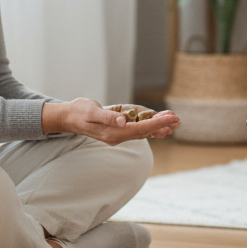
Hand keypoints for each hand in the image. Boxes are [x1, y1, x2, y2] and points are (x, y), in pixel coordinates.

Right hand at [43, 98, 179, 145]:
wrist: (69, 118)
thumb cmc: (79, 111)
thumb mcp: (91, 111)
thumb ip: (108, 117)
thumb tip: (123, 121)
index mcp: (112, 132)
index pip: (140, 129)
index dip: (157, 124)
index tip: (171, 118)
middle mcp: (117, 136)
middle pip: (144, 132)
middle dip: (161, 125)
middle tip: (178, 119)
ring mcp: (117, 135)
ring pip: (142, 131)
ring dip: (158, 127)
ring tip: (173, 122)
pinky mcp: (117, 131)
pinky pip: (136, 130)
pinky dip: (148, 127)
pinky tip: (159, 127)